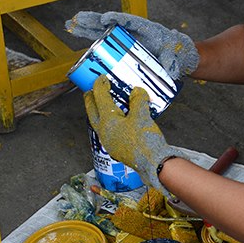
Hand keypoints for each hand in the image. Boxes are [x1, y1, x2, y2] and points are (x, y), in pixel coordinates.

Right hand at [67, 11, 198, 79]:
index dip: (118, 20)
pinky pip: (101, 37)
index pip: (131, 22)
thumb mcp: (176, 58)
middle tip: (76, 19)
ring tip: (70, 24)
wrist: (174, 54)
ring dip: (85, 26)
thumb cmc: (175, 53)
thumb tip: (172, 71)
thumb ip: (173, 63)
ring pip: (102, 29)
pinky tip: (75, 32)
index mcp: (147, 30)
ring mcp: (124, 36)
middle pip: (111, 22)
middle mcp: (132, 30)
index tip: (105, 19)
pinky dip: (88, 35)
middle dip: (94, 21)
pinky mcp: (119, 43)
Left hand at [84, 74, 174, 192]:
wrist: (153, 164)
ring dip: (98, 112)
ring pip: (98, 123)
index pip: (100, 99)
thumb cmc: (145, 141)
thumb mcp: (143, 116)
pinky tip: (116, 120)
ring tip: (102, 104)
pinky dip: (108, 122)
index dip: (100, 86)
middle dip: (90, 100)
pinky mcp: (117, 148)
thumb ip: (138, 101)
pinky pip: (107, 131)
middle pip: (92, 112)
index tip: (101, 78)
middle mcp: (104, 132)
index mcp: (108, 122)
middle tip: (90, 91)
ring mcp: (109, 142)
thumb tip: (136, 92)